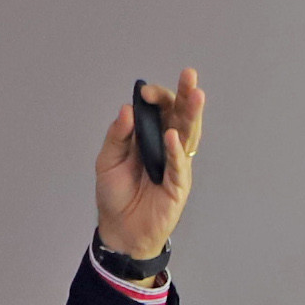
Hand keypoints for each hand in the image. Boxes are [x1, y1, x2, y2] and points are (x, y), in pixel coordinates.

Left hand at [95, 68, 204, 263]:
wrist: (119, 229)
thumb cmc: (115, 194)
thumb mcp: (108, 160)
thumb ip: (117, 136)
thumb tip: (128, 109)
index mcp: (150, 136)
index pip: (160, 110)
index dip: (155, 97)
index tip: (145, 92)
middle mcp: (167, 146)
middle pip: (180, 116)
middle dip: (186, 95)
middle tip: (189, 75)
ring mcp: (175, 165)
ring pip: (188, 135)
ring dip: (192, 115)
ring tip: (196, 95)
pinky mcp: (178, 185)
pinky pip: (178, 165)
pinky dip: (176, 151)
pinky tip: (174, 136)